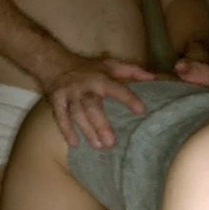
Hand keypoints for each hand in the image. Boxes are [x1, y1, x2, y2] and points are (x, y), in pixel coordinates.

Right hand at [42, 55, 156, 148]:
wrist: (54, 63)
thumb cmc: (88, 68)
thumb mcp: (110, 65)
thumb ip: (132, 71)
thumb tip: (155, 78)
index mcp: (100, 78)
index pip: (116, 88)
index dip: (128, 98)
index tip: (141, 110)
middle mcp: (84, 87)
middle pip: (92, 106)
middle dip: (101, 124)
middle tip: (112, 142)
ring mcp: (68, 95)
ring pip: (77, 114)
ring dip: (87, 130)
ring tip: (99, 146)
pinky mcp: (55, 101)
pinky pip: (60, 117)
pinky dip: (66, 130)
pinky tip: (75, 144)